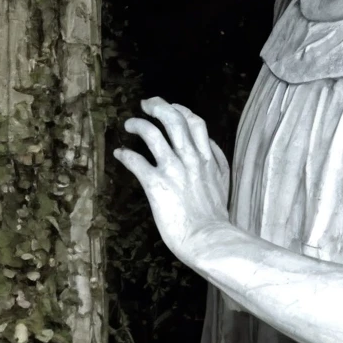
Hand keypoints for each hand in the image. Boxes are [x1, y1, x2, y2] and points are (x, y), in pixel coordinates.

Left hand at [113, 97, 230, 266]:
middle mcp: (190, 158)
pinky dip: (125, 154)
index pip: (195, 123)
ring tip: (129, 124)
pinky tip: (120, 153)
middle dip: (158, 106)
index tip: (171, 107)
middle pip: (174, 119)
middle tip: (146, 104)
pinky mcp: (155, 184)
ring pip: (153, 133)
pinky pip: (136, 160)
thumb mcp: (222, 183)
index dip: (181, 110)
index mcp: (207, 158)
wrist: (208, 238)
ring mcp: (173, 169)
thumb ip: (216, 162)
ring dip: (139, 124)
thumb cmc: (215, 217)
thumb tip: (208, 147)